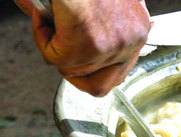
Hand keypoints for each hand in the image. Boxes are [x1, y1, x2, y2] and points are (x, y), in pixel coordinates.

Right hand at [15, 0, 150, 95]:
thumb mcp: (109, 4)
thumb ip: (102, 27)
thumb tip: (75, 50)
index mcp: (138, 30)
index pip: (117, 75)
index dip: (93, 72)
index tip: (78, 62)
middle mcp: (130, 41)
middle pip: (97, 84)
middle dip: (70, 66)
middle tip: (55, 42)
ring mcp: (109, 46)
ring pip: (70, 69)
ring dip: (53, 45)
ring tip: (48, 19)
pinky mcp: (84, 44)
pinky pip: (54, 57)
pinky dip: (41, 37)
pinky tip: (42, 15)